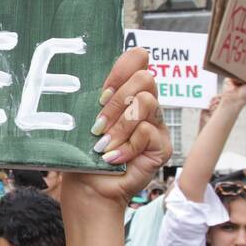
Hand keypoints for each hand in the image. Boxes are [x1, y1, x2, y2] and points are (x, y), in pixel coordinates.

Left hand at [62, 48, 171, 210]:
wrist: (89, 187)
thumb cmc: (83, 153)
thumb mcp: (84, 119)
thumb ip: (93, 97)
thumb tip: (91, 75)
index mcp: (125, 92)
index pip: (138, 59)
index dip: (122, 69)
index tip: (102, 93)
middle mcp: (144, 104)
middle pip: (145, 78)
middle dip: (116, 102)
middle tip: (97, 126)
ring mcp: (156, 124)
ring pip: (146, 103)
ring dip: (119, 126)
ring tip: (102, 145)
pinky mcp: (162, 146)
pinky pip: (147, 132)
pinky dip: (126, 146)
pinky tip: (113, 158)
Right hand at [219, 69, 245, 111]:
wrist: (232, 101)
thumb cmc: (245, 95)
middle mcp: (243, 80)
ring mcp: (236, 79)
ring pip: (239, 70)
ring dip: (241, 66)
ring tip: (243, 60)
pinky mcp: (229, 78)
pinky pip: (232, 72)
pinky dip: (234, 70)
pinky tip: (237, 67)